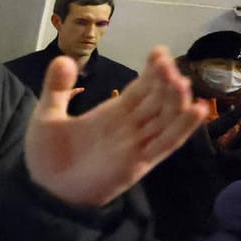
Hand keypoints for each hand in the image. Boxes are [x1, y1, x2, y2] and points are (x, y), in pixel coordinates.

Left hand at [26, 47, 207, 208]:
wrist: (44, 189)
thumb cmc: (48, 154)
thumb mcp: (47, 115)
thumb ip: (56, 89)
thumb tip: (63, 59)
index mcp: (113, 112)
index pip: (140, 88)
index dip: (152, 71)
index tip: (159, 51)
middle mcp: (130, 126)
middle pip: (157, 100)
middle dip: (166, 82)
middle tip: (170, 64)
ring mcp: (136, 144)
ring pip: (166, 119)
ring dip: (177, 101)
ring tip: (183, 82)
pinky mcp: (138, 163)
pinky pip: (165, 144)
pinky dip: (181, 128)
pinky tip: (196, 111)